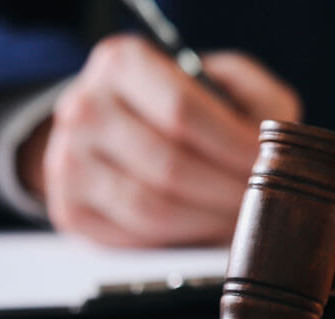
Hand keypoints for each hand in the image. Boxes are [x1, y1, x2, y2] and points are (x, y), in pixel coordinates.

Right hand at [22, 35, 300, 247]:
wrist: (117, 127)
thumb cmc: (184, 105)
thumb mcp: (225, 82)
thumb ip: (255, 96)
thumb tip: (268, 146)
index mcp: (122, 62)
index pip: (181, 110)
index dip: (232, 146)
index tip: (265, 167)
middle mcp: (83, 106)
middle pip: (168, 164)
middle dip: (226, 193)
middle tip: (260, 206)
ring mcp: (67, 159)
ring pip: (149, 206)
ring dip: (206, 223)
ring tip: (238, 221)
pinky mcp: (68, 209)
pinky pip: (131, 237)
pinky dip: (176, 241)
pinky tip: (202, 230)